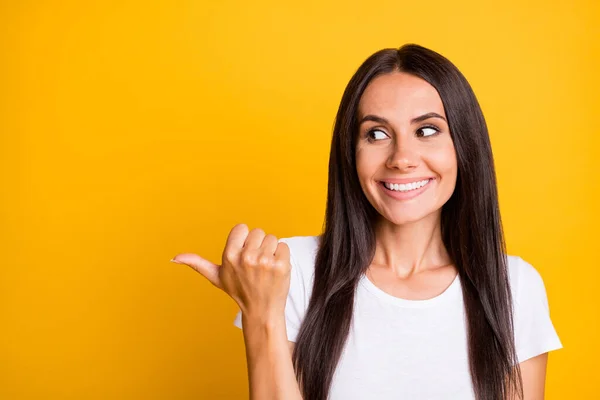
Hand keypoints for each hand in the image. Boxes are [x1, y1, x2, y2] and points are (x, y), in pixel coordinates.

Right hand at [171, 224, 290, 321]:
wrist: (261, 311)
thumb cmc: (239, 291)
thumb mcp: (216, 277)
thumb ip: (197, 263)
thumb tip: (174, 258)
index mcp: (229, 256)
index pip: (242, 228)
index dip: (244, 240)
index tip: (244, 254)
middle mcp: (246, 257)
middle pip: (258, 232)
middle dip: (258, 245)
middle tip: (256, 265)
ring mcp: (264, 262)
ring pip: (272, 238)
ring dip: (271, 251)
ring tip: (266, 268)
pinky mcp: (281, 265)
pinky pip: (284, 246)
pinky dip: (282, 256)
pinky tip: (276, 270)